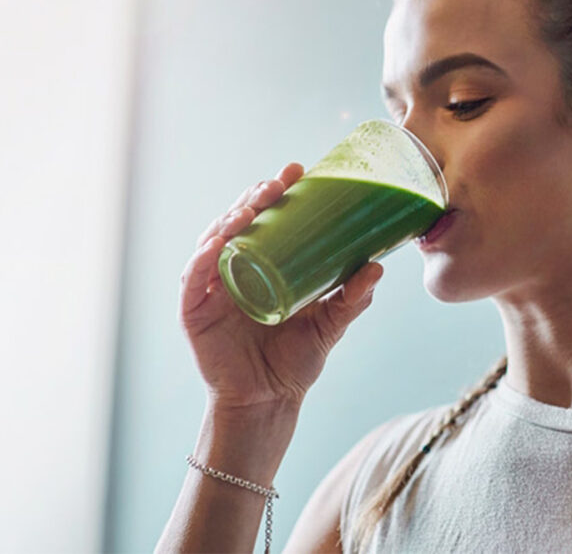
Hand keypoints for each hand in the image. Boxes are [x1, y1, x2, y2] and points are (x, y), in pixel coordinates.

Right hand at [178, 162, 383, 409]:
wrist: (269, 402)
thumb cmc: (296, 362)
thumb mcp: (330, 324)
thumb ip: (353, 298)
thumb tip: (378, 267)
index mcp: (263, 264)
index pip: (267, 219)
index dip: (278, 192)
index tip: (298, 170)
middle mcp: (234, 269)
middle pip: (239, 222)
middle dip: (255, 197)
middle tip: (278, 183)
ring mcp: (211, 288)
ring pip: (213, 240)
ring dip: (230, 219)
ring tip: (252, 207)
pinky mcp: (194, 310)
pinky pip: (193, 278)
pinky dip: (203, 258)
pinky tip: (218, 244)